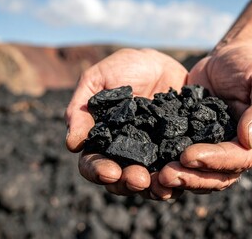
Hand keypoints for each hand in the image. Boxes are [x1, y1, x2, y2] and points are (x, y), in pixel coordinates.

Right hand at [65, 48, 187, 198]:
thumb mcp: (98, 79)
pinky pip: (174, 173)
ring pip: (148, 183)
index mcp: (102, 140)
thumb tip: (71, 144)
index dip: (98, 171)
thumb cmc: (125, 67)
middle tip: (139, 179)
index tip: (110, 171)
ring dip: (152, 188)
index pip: (92, 164)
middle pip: (120, 181)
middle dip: (127, 183)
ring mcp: (151, 156)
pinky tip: (180, 178)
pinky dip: (176, 180)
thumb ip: (81, 108)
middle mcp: (125, 153)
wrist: (164, 62)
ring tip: (160, 185)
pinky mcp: (174, 153)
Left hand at [158, 43, 251, 191]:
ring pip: (200, 175)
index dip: (215, 160)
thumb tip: (249, 138)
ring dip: (180, 178)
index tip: (188, 156)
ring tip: (157, 177)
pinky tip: (152, 167)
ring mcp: (216, 152)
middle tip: (166, 176)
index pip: (239, 159)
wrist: (227, 60)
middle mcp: (239, 153)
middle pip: (217, 176)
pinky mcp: (196, 144)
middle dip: (192, 177)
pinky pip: (185, 163)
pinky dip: (171, 166)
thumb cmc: (251, 66)